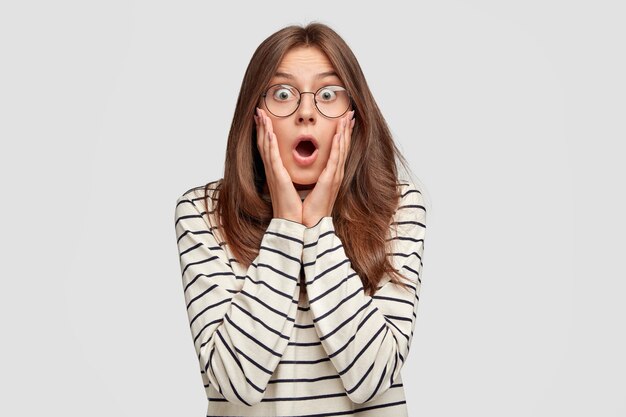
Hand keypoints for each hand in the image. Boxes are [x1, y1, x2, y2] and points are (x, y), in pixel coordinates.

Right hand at [254, 107, 302, 223]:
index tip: (265, 118)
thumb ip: (293, 176)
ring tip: (261, 115)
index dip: (266, 132)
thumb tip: (295, 171)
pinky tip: (269, 134)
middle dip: (261, 126)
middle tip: (259, 111)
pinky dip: (270, 145)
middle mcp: (273, 170)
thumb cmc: (297, 207)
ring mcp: (274, 173)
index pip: (270, 147)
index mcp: (278, 171)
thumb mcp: (296, 187)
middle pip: (264, 143)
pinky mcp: (278, 178)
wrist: (296, 222)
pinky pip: (272, 159)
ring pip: (266, 147)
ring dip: (263, 130)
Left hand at [302, 110, 354, 227]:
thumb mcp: (310, 188)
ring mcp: (334, 176)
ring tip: (346, 118)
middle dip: (346, 129)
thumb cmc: (308, 208)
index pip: (338, 150)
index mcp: (330, 175)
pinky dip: (338, 145)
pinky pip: (335, 159)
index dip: (342, 135)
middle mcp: (335, 174)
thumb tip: (307, 170)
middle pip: (343, 147)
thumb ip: (312, 177)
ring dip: (344, 132)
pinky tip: (339, 134)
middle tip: (350, 114)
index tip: (343, 122)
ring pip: (341, 149)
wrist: (309, 224)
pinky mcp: (330, 180)